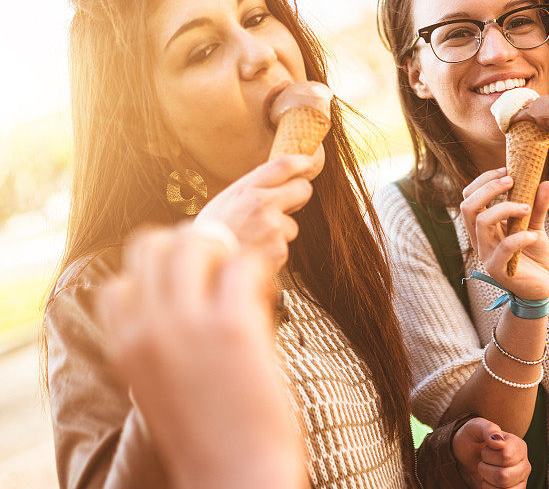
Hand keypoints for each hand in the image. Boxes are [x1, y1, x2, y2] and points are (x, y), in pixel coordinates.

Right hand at [99, 225, 307, 488]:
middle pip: (155, 246)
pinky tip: (268, 293)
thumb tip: (189, 288)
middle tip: (220, 269)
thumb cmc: (210, 433)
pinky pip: (244, 264)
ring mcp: (187, 324)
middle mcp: (147, 329)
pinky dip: (259, 270)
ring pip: (196, 242)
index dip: (157, 273)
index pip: (121, 280)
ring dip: (225, 252)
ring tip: (245, 282)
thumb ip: (160, 338)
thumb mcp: (161, 383)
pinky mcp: (233, 325)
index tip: (190, 284)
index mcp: (124, 347)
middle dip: (189, 247)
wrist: (237, 478)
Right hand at [195, 154, 316, 273]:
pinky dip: (273, 249)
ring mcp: (273, 227)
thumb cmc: (213, 232)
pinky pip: (284, 245)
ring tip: (254, 237)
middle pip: (303, 189)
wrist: (205, 266)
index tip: (308, 163)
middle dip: (299, 195)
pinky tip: (255, 250)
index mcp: (247, 189)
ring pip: (292, 224)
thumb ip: (251, 186)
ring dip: (279, 231)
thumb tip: (280, 172)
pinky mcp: (279, 249)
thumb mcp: (225, 200)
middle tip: (287, 203)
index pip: (284, 166)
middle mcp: (262, 204)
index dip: (301, 162)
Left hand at [452, 417, 530, 488]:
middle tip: (483, 462)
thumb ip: (488, 429)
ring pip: (503, 488)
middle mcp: (524, 464)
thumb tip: (500, 442)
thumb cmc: (472, 439)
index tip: (485, 449)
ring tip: (486, 472)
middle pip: (504, 476)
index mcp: (518, 445)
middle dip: (485, 469)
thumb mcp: (475, 427)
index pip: (506, 456)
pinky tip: (488, 482)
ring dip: (486, 481)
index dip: (488, 455)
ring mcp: (521, 481)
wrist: (466, 457)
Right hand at [460, 167, 548, 300]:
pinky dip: (520, 237)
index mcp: (483, 225)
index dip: (484, 180)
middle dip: (488, 189)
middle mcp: (479, 238)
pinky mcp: (498, 269)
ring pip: (482, 223)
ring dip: (505, 208)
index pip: (469, 196)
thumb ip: (537, 206)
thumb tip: (545, 182)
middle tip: (512, 181)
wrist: (539, 286)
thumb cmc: (532, 255)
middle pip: (468, 206)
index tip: (507, 171)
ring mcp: (486, 253)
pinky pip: (503, 248)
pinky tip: (535, 235)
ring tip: (527, 208)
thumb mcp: (534, 226)